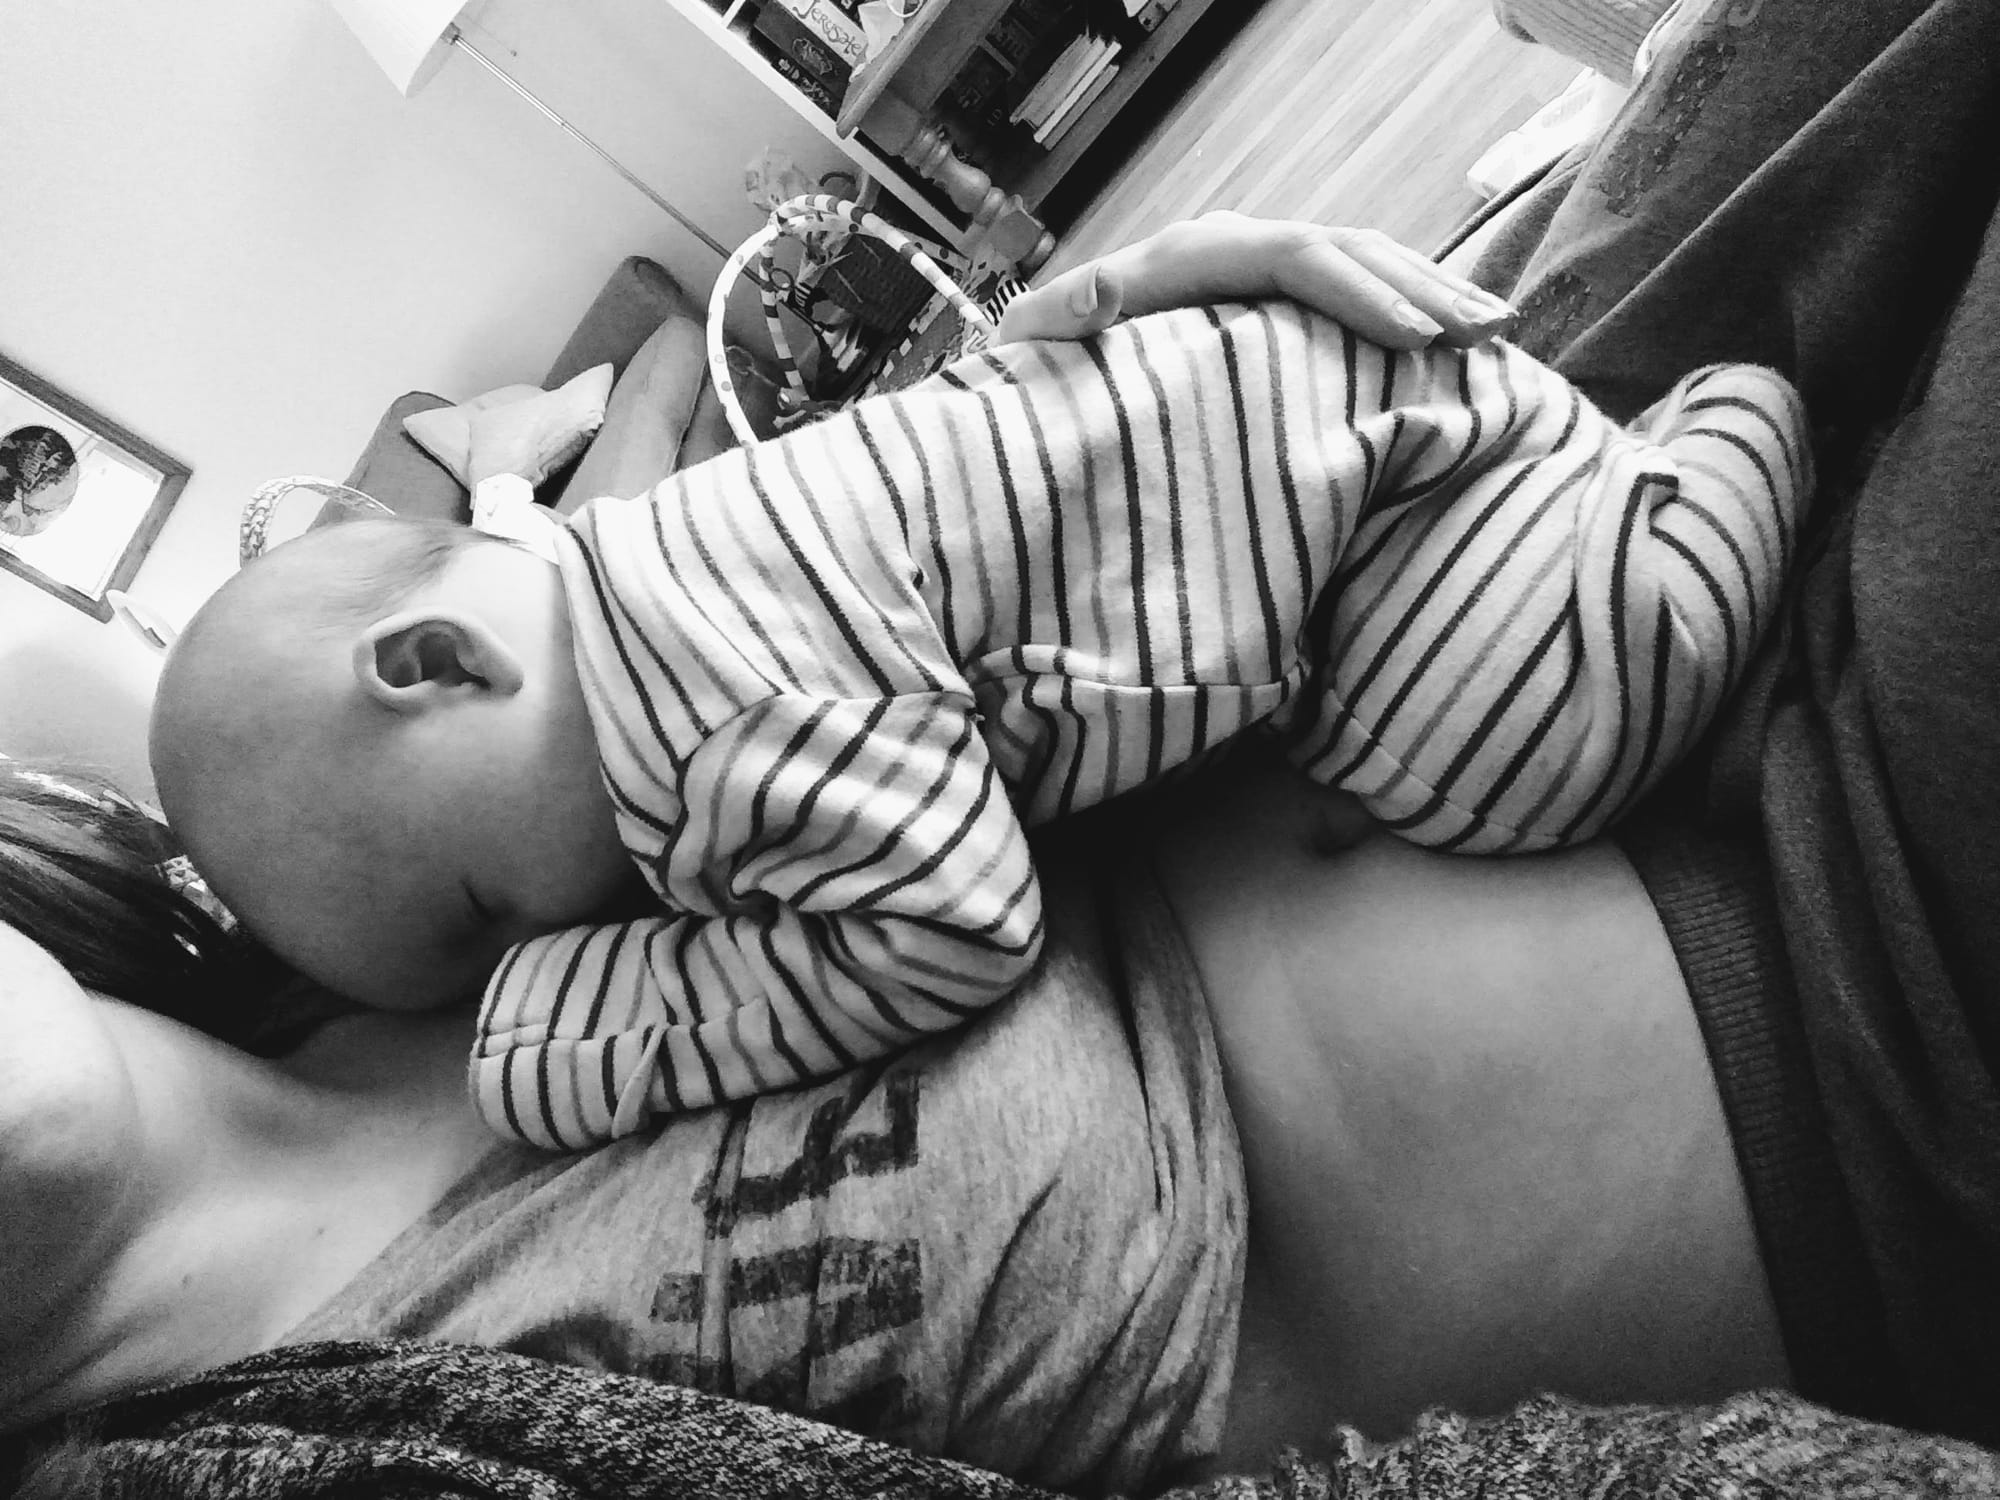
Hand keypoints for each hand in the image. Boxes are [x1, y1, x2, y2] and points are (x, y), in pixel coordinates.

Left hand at [994, 211, 1514, 350]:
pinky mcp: (1272, 293)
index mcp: (1192, 256)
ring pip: (1362, 260)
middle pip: (1346, 250)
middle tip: (1485, 333)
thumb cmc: (1040, 362)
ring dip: (1430, 290)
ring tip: (1496, 328)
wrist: (1040, 352)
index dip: (1358, 294)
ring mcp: (1258, 264)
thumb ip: (1071, 315)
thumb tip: (1102, 284)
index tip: (1415, 341)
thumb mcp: (1041, 341)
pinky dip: (1408, 305)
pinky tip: (1456, 334)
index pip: (1296, 258)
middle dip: (1420, 289)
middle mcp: (1234, 245)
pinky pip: (1353, 286)